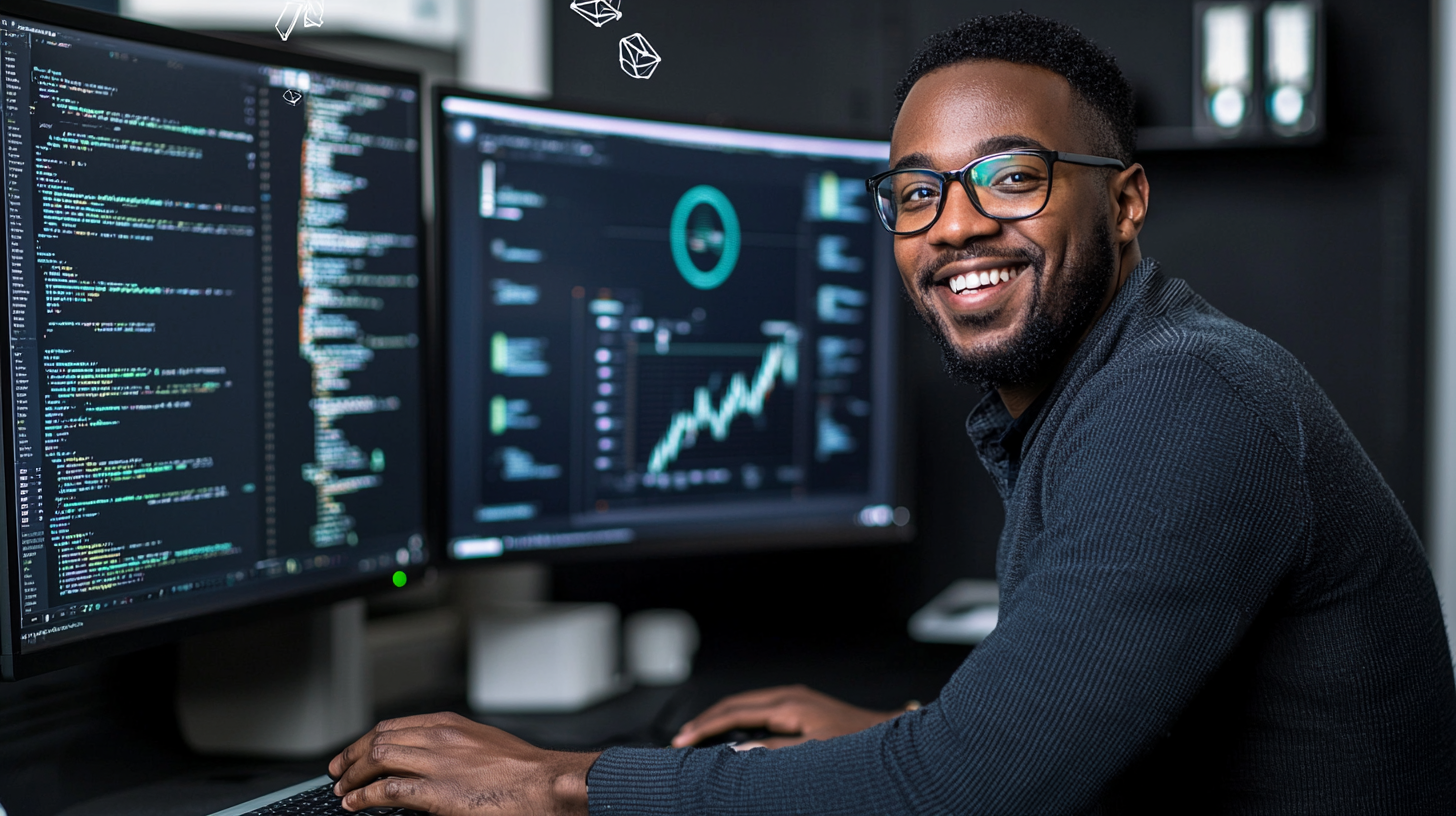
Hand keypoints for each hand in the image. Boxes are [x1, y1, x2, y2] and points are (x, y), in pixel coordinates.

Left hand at [328, 711, 597, 814]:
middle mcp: (440, 737)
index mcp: (450, 724)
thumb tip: (430, 759)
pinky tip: (356, 805)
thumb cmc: (524, 771)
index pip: (394, 725)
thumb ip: (454, 747)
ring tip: (343, 790)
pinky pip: (389, 790)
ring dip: (353, 776)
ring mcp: (438, 764)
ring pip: (378, 759)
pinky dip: (365, 797)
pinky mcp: (438, 793)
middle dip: (351, 755)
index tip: (354, 752)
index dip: (366, 739)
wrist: (547, 784)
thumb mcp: (484, 745)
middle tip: (338, 770)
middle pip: (379, 738)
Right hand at [671, 684, 903, 749]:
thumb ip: (774, 753)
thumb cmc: (857, 744)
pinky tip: (733, 731)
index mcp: (788, 704)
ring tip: (699, 734)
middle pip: (735, 702)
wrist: (888, 732)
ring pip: (745, 702)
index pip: (735, 713)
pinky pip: (759, 707)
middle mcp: (789, 695)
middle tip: (681, 737)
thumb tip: (737, 753)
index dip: (706, 727)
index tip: (683, 740)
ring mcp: (795, 698)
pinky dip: (738, 717)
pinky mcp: (801, 704)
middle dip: (706, 718)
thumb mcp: (814, 753)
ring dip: (720, 717)